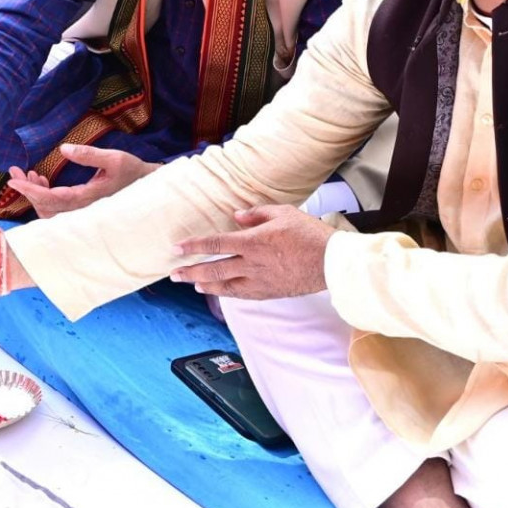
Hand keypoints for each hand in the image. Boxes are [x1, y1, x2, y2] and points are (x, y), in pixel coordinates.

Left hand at [6, 143, 158, 218]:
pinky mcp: (81, 209)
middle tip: (14, 171)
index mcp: (88, 199)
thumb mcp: (113, 158)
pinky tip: (42, 179)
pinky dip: (44, 196)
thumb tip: (63, 149)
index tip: (12, 180)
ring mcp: (81, 212)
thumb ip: (89, 154)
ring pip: (49, 210)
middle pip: (45, 207)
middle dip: (27, 190)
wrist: (147, 188)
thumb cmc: (132, 171)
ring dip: (35, 193)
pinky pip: (56, 208)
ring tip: (29, 173)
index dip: (29, 190)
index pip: (51, 199)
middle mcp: (82, 210)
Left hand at [170, 205, 334, 299]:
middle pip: (213, 270)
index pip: (215, 244)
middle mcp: (252, 264)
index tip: (177, 248)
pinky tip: (219, 291)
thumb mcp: (283, 213)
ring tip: (192, 284)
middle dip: (190, 272)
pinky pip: (241, 295)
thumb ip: (256, 213)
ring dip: (204, 285)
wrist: (332, 263)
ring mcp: (259, 281)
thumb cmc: (310, 234)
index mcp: (252, 242)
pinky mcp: (269, 292)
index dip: (193, 246)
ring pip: (224, 286)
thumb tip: (237, 216)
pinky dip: (226, 294)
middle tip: (174, 274)